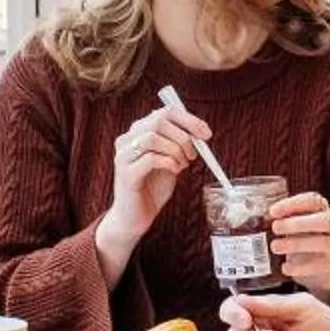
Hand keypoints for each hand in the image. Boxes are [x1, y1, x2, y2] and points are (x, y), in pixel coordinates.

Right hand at [97, 100, 214, 266]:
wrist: (134, 218)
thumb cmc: (152, 189)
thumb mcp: (170, 161)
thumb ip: (178, 145)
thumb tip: (199, 133)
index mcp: (137, 133)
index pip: (164, 112)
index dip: (189, 120)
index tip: (206, 133)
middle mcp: (126, 140)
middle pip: (158, 121)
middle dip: (183, 136)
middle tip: (193, 154)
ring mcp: (123, 156)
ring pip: (152, 137)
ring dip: (175, 150)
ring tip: (182, 165)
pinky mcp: (126, 173)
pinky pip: (151, 159)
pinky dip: (169, 163)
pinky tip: (174, 172)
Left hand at [265, 192, 329, 295]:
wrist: (314, 268)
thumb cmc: (297, 239)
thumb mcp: (289, 224)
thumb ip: (276, 218)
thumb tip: (242, 216)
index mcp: (321, 209)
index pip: (313, 200)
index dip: (293, 204)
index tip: (273, 211)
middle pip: (323, 221)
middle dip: (297, 224)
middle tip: (275, 228)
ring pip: (322, 243)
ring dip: (296, 244)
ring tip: (275, 247)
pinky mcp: (329, 266)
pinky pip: (318, 266)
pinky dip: (299, 267)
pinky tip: (285, 267)